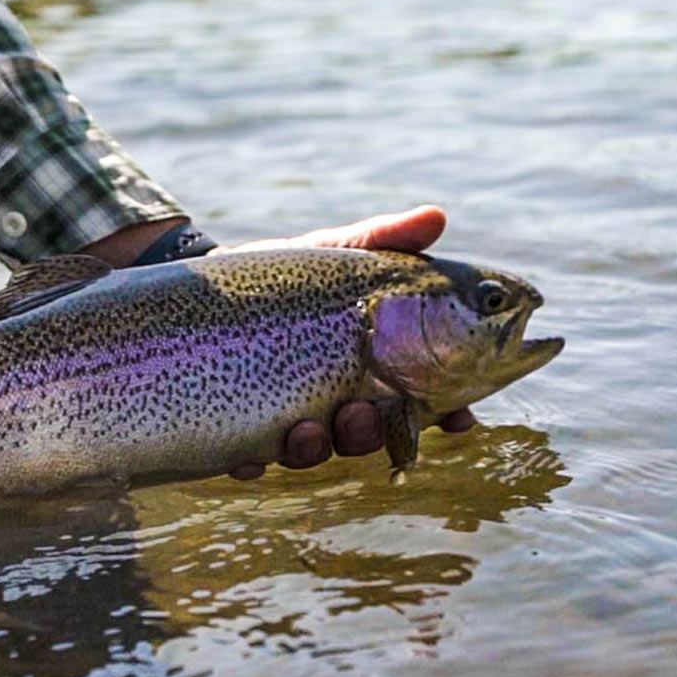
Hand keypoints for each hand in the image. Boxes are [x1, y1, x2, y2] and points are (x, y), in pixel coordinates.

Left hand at [219, 203, 475, 478]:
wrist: (216, 282)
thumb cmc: (291, 271)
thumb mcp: (336, 251)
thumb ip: (385, 239)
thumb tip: (436, 216)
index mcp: (377, 367)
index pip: (425, 397)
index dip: (449, 412)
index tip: (460, 417)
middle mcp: (340, 400)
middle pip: (372, 433)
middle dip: (373, 432)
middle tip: (363, 410)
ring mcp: (292, 417)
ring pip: (317, 451)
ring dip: (318, 448)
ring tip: (306, 427)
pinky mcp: (243, 425)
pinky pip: (251, 457)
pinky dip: (253, 460)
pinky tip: (250, 455)